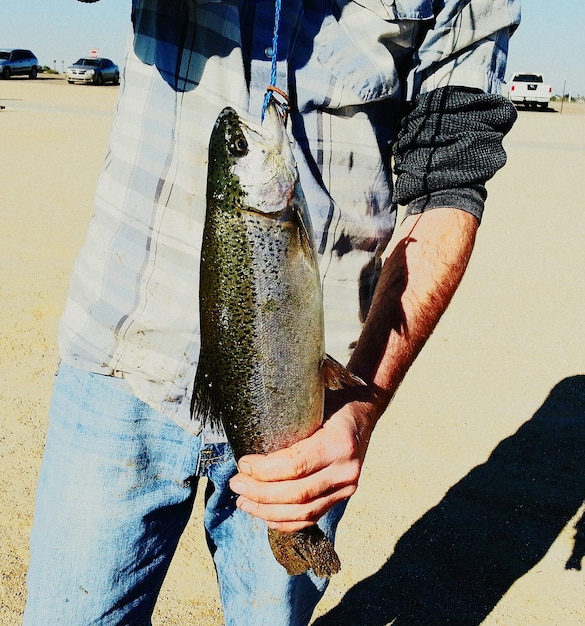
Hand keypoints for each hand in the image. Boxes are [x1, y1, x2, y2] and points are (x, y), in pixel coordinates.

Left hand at [229, 398, 374, 532]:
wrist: (365, 411)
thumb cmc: (334, 403)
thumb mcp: (315, 403)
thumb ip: (290, 419)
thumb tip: (249, 430)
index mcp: (339, 443)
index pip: (295, 466)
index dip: (264, 471)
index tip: (243, 464)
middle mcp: (346, 470)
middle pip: (297, 493)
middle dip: (260, 493)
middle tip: (236, 484)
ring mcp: (347, 487)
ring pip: (303, 511)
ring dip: (268, 511)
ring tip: (243, 502)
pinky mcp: (343, 496)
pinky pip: (312, 517)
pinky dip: (286, 522)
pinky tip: (265, 516)